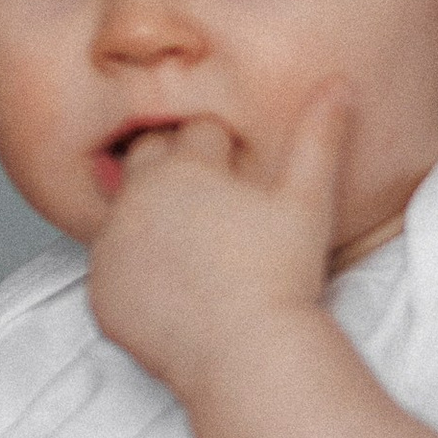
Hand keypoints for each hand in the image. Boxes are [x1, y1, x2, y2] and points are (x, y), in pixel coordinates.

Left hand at [86, 84, 348, 401]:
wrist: (244, 354)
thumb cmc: (280, 275)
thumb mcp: (307, 200)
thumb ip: (319, 137)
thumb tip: (338, 83)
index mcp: (183, 166)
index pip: (198, 132)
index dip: (226, 151)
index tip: (245, 180)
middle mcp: (135, 198)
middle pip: (148, 160)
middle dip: (177, 171)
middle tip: (215, 208)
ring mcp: (111, 247)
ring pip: (125, 213)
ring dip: (151, 220)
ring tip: (195, 251)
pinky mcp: (100, 293)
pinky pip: (111, 268)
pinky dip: (134, 271)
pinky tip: (174, 289)